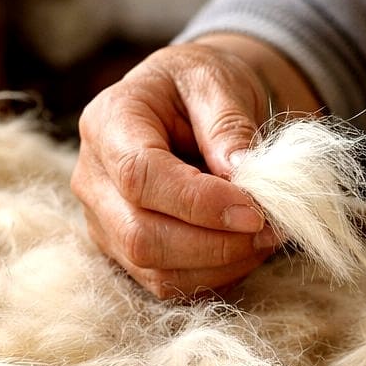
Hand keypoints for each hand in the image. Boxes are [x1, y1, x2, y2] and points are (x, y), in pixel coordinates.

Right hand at [71, 40, 282, 297]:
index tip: (255, 211)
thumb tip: (242, 174)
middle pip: (142, 235)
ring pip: (155, 270)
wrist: (187, 103)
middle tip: (271, 229)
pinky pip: (168, 283)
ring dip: (221, 264)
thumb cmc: (199, 88)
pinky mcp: (125, 252)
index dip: (200, 203)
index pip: (141, 177)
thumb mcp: (217, 82)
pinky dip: (216, 276)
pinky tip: (246, 249)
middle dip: (216, 243)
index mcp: (108, 122)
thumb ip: (228, 124)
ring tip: (266, 237)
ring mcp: (104, 221)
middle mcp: (93, 177)